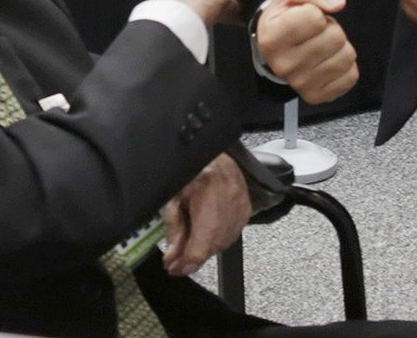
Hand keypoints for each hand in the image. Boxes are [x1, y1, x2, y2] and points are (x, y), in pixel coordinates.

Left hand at [162, 153, 249, 275]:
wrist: (214, 148)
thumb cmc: (192, 167)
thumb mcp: (174, 194)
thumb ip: (174, 225)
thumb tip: (172, 253)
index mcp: (208, 207)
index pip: (199, 252)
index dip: (183, 264)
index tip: (171, 267)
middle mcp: (229, 213)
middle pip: (210, 250)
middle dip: (191, 255)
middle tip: (175, 256)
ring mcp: (240, 212)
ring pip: (221, 244)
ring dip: (204, 246)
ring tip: (189, 240)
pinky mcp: (246, 210)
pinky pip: (231, 233)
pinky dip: (217, 236)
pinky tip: (205, 230)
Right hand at [256, 0, 357, 102]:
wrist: (276, 47)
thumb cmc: (285, 15)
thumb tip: (338, 4)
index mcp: (272, 38)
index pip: (315, 17)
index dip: (316, 11)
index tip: (304, 15)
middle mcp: (284, 65)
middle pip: (335, 38)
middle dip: (330, 28)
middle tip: (315, 31)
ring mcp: (300, 83)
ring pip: (347, 56)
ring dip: (339, 46)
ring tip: (321, 44)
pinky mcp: (317, 95)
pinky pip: (351, 76)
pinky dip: (345, 65)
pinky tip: (327, 60)